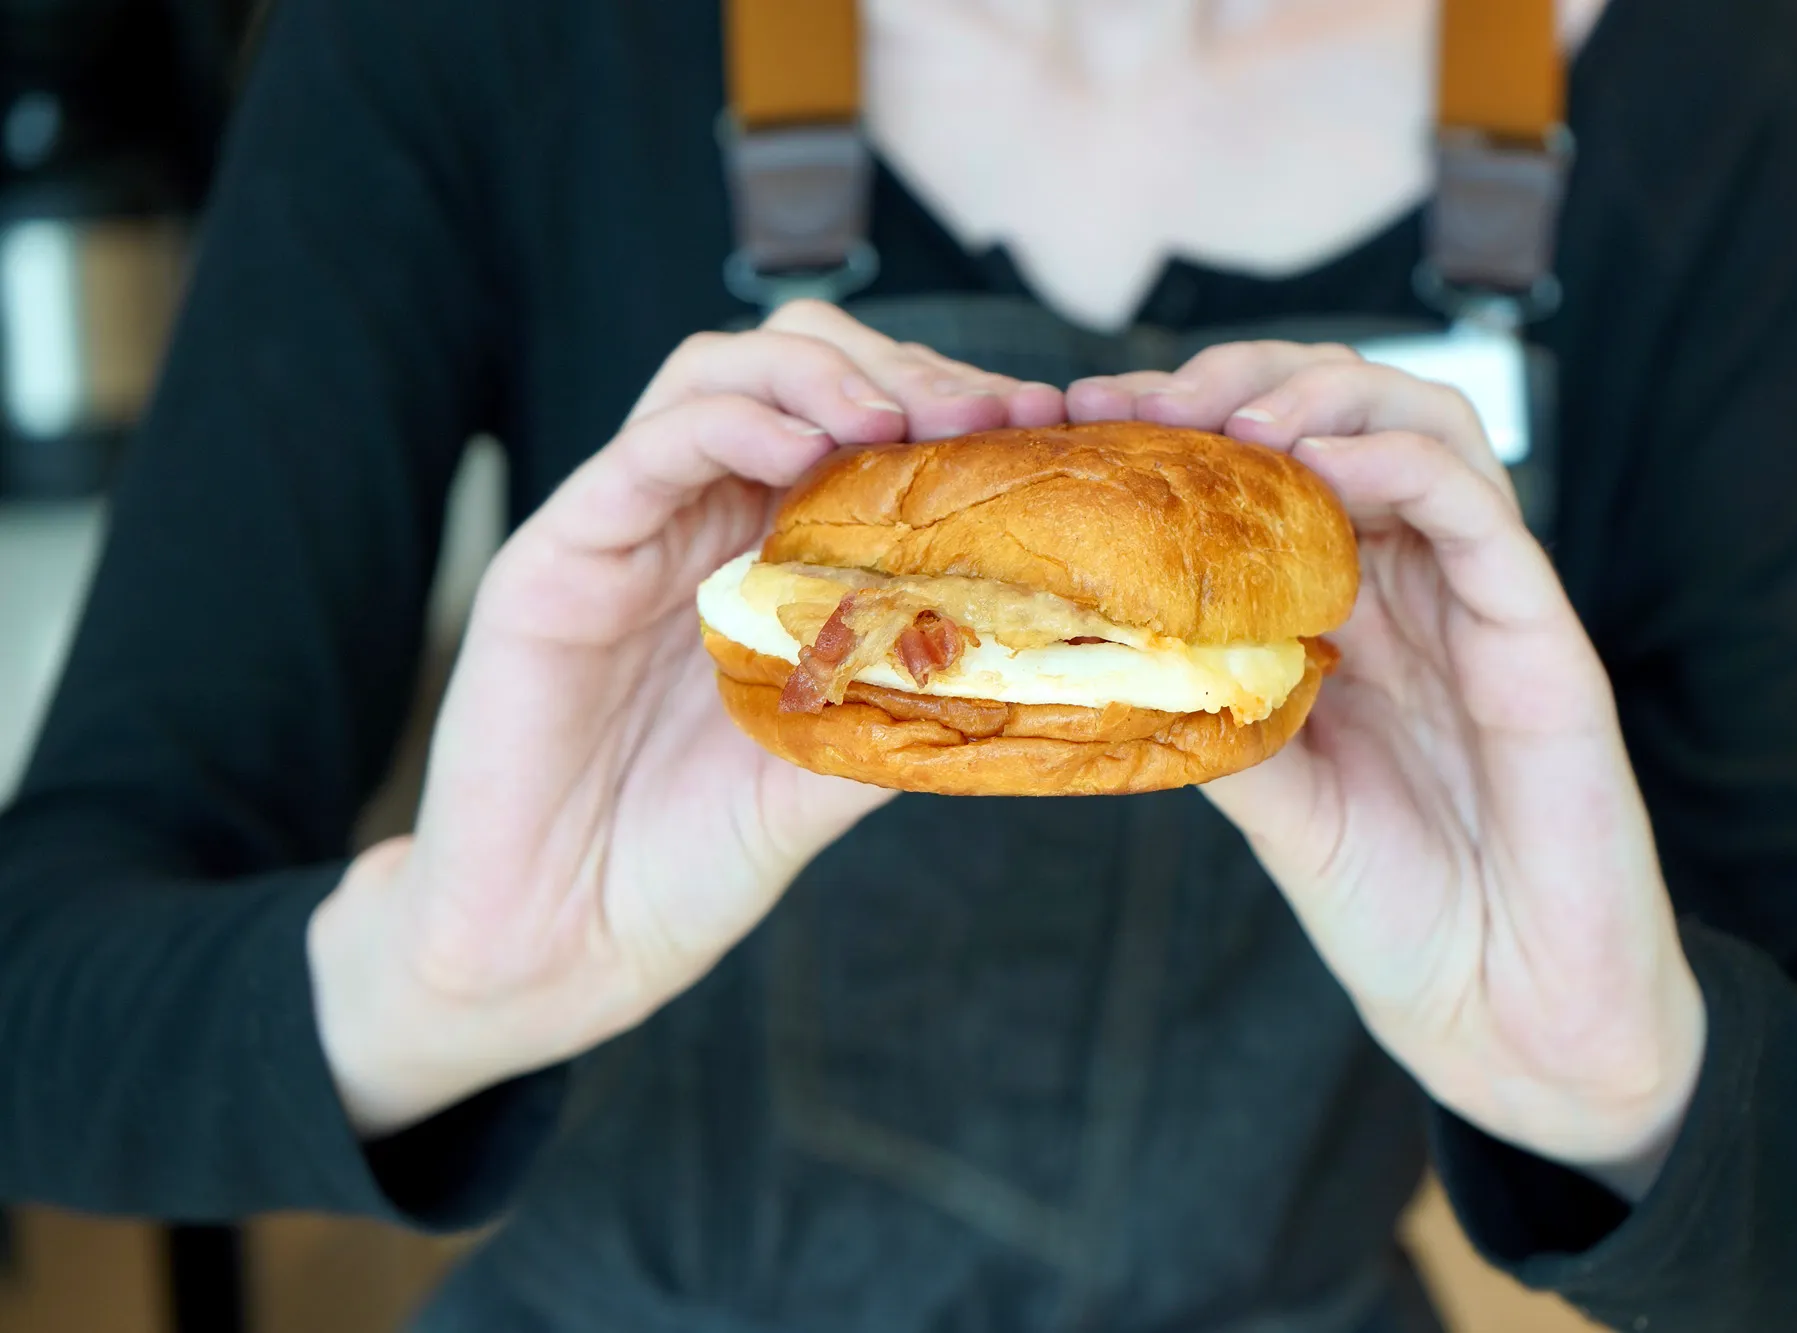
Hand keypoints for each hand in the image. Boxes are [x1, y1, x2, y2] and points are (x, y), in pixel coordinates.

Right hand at [310, 302, 1065, 1135]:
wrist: (560, 945)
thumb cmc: (686, 862)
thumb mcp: (829, 776)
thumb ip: (905, 706)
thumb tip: (1033, 659)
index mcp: (771, 559)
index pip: (865, 431)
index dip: (954, 410)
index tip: (1042, 428)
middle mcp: (702, 523)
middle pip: (798, 371)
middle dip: (899, 371)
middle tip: (978, 414)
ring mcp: (630, 530)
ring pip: (718, 377)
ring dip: (817, 375)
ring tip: (893, 419)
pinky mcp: (560, 554)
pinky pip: (644, 452)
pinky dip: (726, 425)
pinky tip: (797, 445)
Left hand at [1072, 349, 1705, 1200]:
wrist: (1507, 1013)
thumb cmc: (1403, 911)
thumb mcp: (1278, 803)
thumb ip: (1218, 717)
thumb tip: (1110, 647)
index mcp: (1356, 615)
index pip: (1279, 470)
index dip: (1187, 428)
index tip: (1088, 419)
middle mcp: (1417, 588)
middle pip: (1349, 414)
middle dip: (1244, 378)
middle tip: (1150, 402)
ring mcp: (1480, 601)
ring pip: (1424, 424)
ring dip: (1323, 395)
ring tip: (1233, 422)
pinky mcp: (1540, 633)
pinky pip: (1477, 508)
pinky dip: (1396, 462)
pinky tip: (1319, 464)